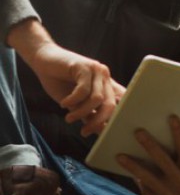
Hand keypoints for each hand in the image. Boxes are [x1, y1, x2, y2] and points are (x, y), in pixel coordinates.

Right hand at [8, 20, 123, 135]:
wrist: (43, 61)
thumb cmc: (59, 82)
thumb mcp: (76, 103)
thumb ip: (88, 114)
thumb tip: (99, 132)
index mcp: (106, 85)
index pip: (120, 103)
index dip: (115, 119)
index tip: (104, 133)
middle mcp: (105, 77)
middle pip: (111, 104)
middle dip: (98, 121)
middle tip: (84, 132)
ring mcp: (96, 70)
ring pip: (96, 99)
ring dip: (81, 112)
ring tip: (68, 118)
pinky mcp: (84, 66)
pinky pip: (83, 90)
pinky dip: (73, 101)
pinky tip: (63, 104)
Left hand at [116, 115, 179, 194]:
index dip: (179, 132)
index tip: (172, 118)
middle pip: (163, 161)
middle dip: (150, 145)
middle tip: (138, 131)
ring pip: (148, 177)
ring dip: (133, 166)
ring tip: (120, 155)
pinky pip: (145, 190)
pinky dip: (136, 180)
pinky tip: (126, 170)